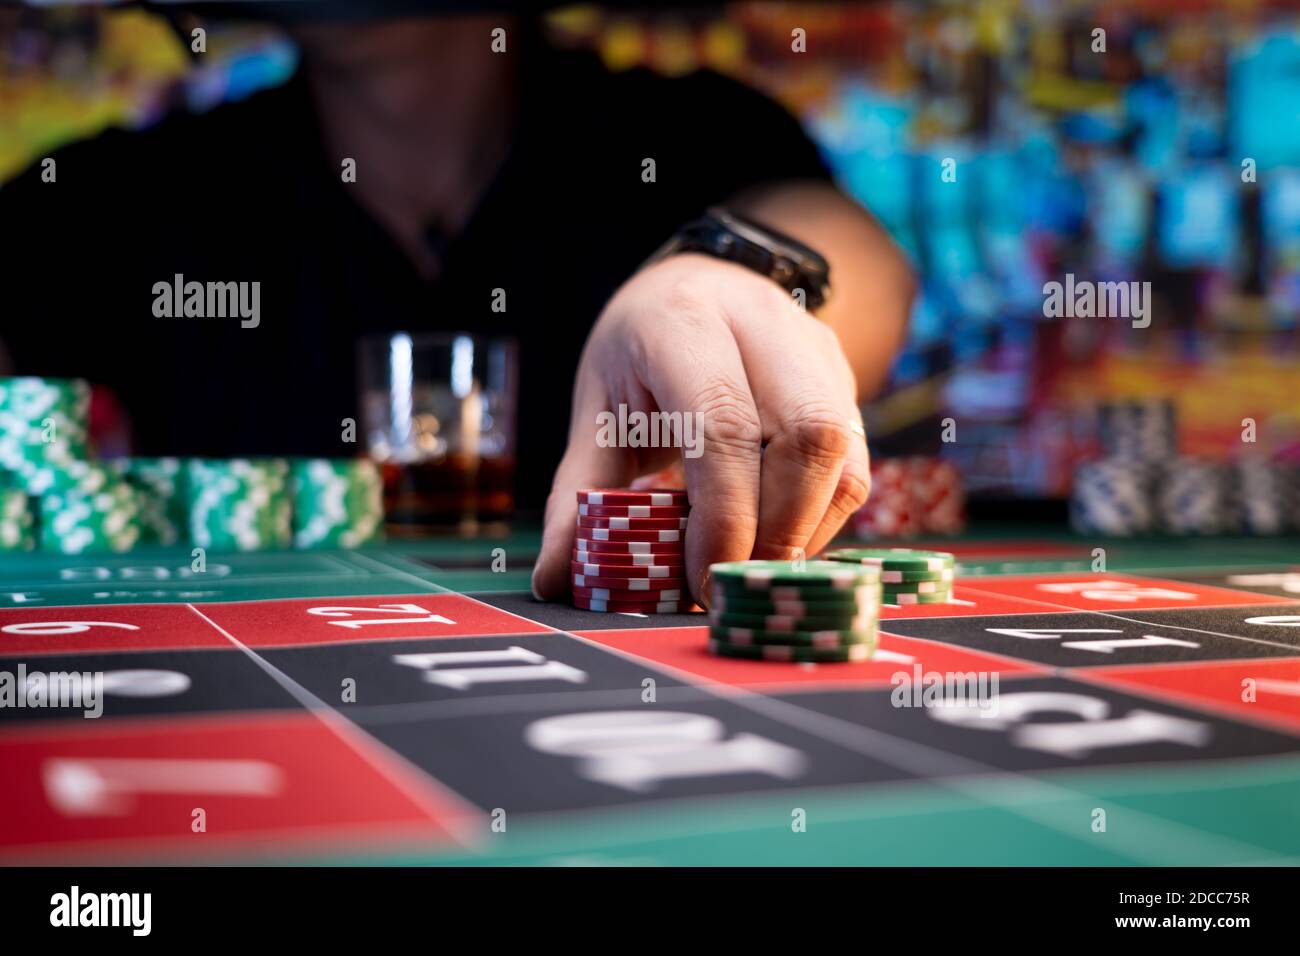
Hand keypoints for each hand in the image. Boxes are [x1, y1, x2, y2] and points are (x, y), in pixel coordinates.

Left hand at [531, 253, 870, 604]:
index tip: (701, 578)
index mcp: (682, 322)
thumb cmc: (640, 356)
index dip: (723, 514)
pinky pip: (856, 462)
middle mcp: (761, 322)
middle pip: (807, 435)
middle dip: (776, 529)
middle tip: (732, 581)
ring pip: (843, 451)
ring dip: (805, 528)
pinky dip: (822, 517)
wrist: (699, 285)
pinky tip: (778, 538)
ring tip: (754, 565)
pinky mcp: (843, 376)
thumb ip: (579, 495)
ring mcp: (813, 345)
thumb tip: (558, 581)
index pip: (724, 422)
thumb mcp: (599, 411)